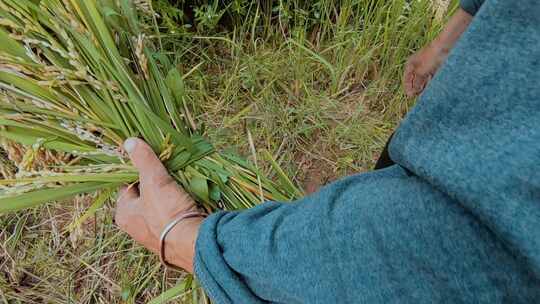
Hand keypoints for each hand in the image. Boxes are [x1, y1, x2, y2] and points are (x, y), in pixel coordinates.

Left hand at [114, 138, 202, 271]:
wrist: (192, 243)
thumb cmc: (166, 212)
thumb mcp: (154, 180)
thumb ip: (143, 160)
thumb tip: (129, 142)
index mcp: (123, 214)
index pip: (125, 186)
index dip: (137, 173)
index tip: (149, 162)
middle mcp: (136, 227)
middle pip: (145, 197)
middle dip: (156, 184)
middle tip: (168, 171)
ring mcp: (155, 234)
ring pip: (161, 207)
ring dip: (170, 196)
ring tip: (181, 182)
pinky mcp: (173, 239)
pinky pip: (174, 217)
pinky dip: (180, 208)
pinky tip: (189, 199)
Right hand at [403, 43, 447, 96]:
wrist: (445, 46)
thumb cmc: (431, 57)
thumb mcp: (422, 72)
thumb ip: (417, 83)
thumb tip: (413, 92)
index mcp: (410, 64)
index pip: (406, 79)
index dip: (407, 88)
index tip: (411, 96)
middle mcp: (416, 65)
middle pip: (414, 79)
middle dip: (415, 88)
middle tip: (417, 96)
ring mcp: (425, 66)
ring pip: (422, 79)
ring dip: (422, 86)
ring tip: (424, 93)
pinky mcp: (433, 67)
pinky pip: (429, 77)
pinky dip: (429, 82)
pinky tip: (430, 87)